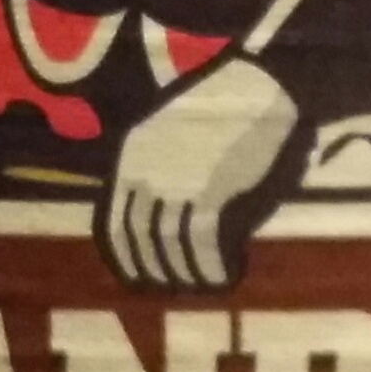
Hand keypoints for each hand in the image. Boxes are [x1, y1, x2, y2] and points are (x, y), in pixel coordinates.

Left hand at [104, 54, 299, 288]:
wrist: (256, 85)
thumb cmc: (219, 108)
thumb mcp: (167, 134)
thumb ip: (156, 172)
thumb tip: (159, 222)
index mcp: (130, 159)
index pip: (114, 224)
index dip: (127, 257)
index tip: (141, 277)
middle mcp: (144, 175)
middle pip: (140, 240)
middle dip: (157, 270)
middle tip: (176, 286)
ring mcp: (174, 184)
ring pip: (170, 246)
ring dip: (188, 272)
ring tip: (205, 282)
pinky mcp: (207, 190)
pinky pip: (202, 242)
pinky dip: (212, 265)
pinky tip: (225, 273)